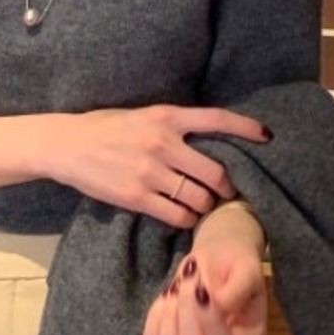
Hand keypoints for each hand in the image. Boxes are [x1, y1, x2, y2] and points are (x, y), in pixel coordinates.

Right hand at [42, 105, 270, 227]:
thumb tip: (208, 139)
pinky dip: (187, 219)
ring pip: (199, 197)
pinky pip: (176, 214)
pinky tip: (185, 217)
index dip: (246, 128)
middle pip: (215, 171)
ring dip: (207, 205)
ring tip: (204, 206)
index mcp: (166, 116)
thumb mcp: (142, 115)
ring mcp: (150, 171)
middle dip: (228, 186)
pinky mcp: (137, 196)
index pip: (217, 119)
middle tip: (228, 192)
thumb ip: (173, 126)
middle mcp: (163, 142)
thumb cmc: (106, 127)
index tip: (266, 136)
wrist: (67, 144)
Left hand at [141, 229, 268, 334]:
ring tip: (176, 293)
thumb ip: (239, 289)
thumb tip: (220, 305)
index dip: (208, 317)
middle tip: (189, 281)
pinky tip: (166, 300)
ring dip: (169, 321)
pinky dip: (155, 321)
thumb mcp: (247, 269)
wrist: (217, 261)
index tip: (203, 287)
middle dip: (187, 310)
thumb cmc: (235, 266)